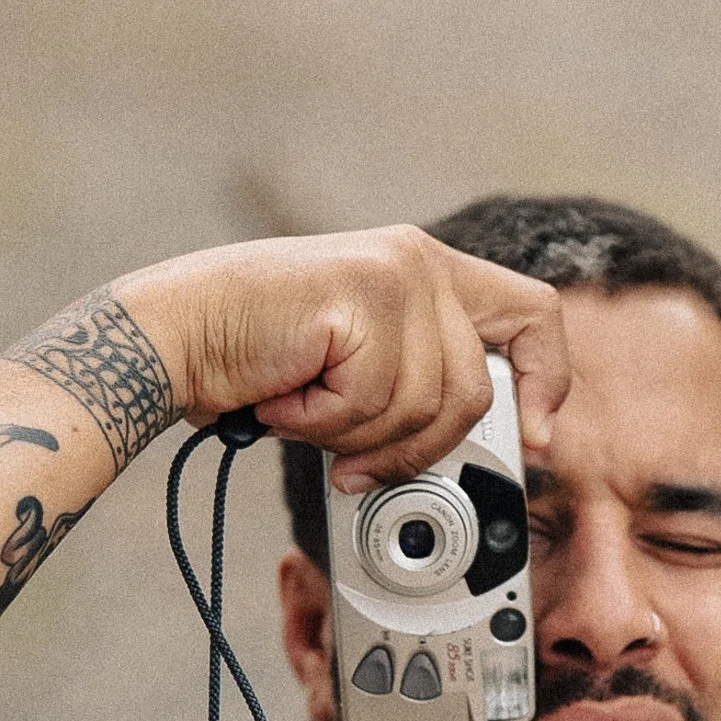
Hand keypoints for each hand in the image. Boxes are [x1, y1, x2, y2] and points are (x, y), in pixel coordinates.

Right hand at [115, 226, 569, 479]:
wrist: (173, 336)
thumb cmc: (254, 358)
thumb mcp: (362, 365)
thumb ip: (421, 380)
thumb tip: (483, 444)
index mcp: (429, 268)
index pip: (535, 316)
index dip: (546, 383)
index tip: (537, 438)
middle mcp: (420, 259)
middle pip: (472, 394)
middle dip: (413, 448)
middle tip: (351, 461)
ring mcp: (396, 274)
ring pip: (422, 408)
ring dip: (354, 436)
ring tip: (302, 409)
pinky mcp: (362, 298)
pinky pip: (371, 404)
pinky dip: (320, 423)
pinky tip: (284, 395)